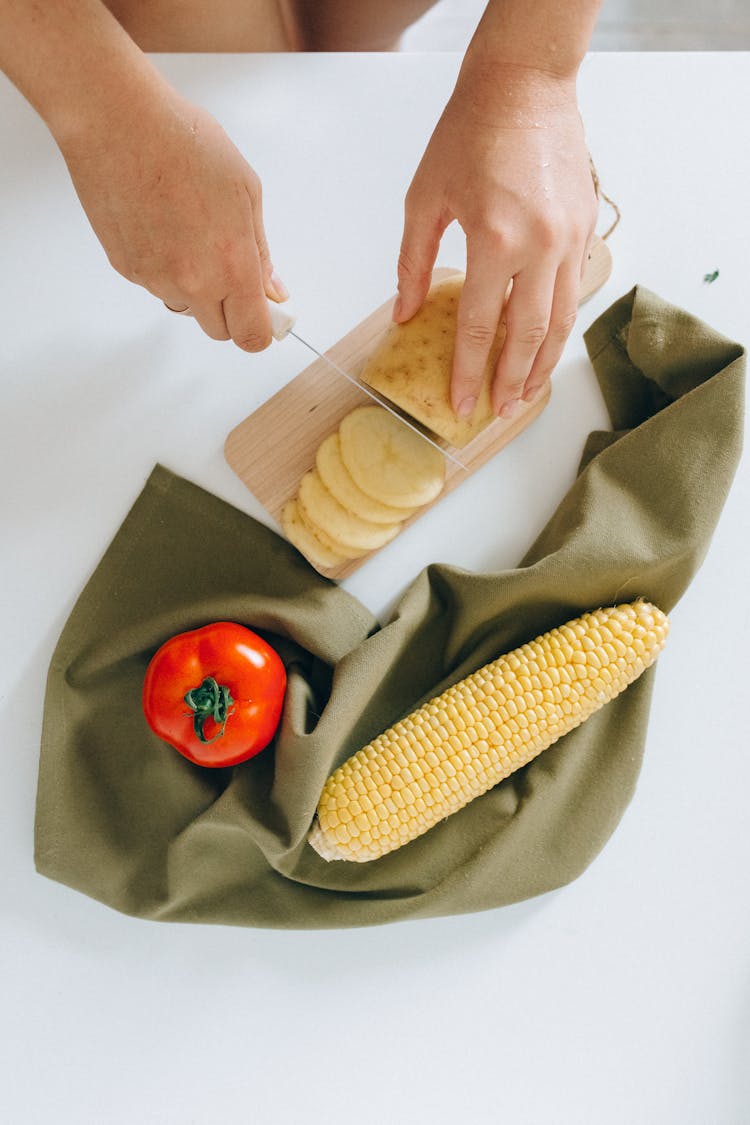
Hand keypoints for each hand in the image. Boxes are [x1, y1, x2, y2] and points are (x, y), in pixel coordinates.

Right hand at [59, 87, 285, 349]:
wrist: (118, 122)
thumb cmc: (183, 142)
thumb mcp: (245, 191)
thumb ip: (260, 251)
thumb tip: (272, 289)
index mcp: (232, 265)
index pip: (252, 336)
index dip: (260, 330)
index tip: (264, 316)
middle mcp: (193, 282)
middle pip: (219, 331)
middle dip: (229, 311)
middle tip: (228, 270)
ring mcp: (156, 279)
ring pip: (184, 307)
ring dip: (193, 288)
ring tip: (188, 233)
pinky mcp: (126, 269)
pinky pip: (155, 285)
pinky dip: (163, 267)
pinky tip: (162, 225)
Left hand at [394, 64, 597, 418]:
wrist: (525, 85)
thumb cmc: (471, 131)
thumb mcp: (425, 198)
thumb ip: (413, 264)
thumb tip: (407, 315)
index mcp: (496, 239)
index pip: (482, 327)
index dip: (470, 372)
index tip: (462, 402)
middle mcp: (542, 245)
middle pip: (529, 336)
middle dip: (511, 382)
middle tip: (497, 413)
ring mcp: (571, 238)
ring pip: (561, 321)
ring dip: (542, 364)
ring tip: (524, 395)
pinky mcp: (586, 228)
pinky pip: (573, 291)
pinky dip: (559, 326)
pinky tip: (544, 347)